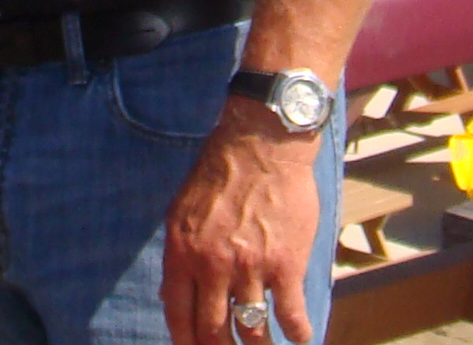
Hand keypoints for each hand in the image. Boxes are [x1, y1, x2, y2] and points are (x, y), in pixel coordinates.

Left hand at [161, 101, 322, 344]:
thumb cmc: (218, 176)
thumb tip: (171, 297)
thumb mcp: (180, 212)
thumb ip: (179, 255)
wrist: (259, 147)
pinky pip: (290, 314)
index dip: (186, 343)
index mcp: (182, 252)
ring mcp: (249, 267)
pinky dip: (297, 332)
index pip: (177, 315)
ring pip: (252, 330)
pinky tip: (300, 337)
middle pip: (212, 331)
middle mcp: (212, 265)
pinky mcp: (285, 265)